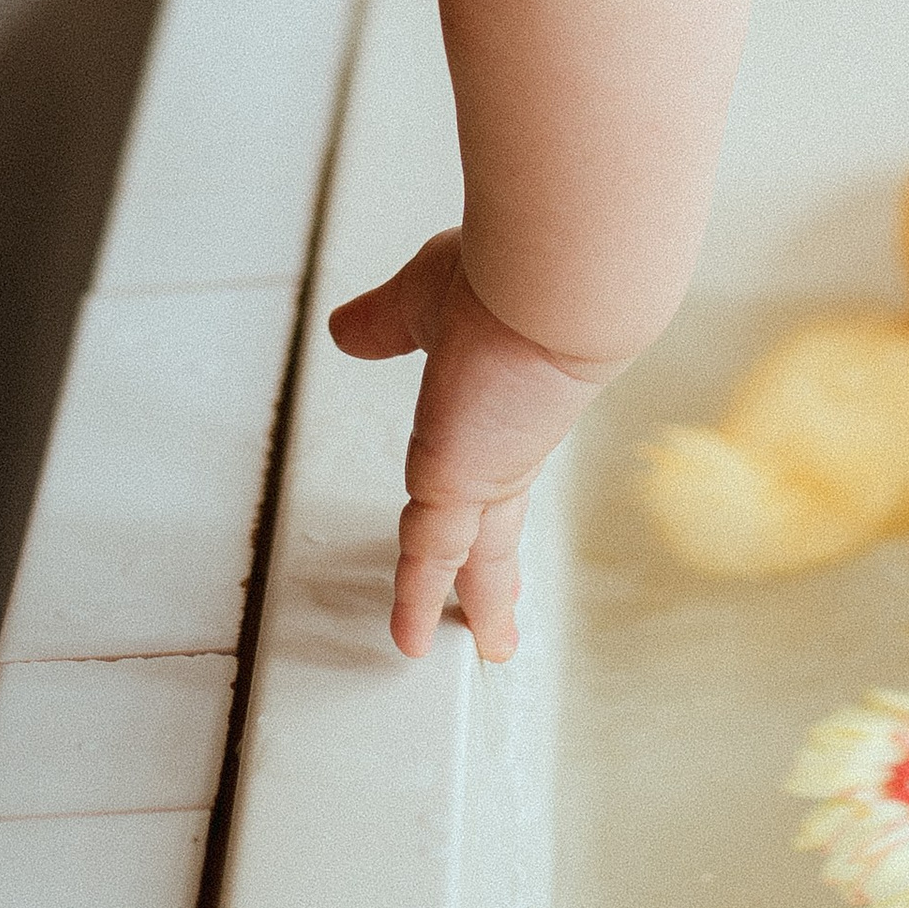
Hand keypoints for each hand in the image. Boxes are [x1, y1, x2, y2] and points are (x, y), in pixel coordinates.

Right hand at [327, 229, 617, 661]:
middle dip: (497, 566)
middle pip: (499, 519)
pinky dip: (415, 599)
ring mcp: (491, 468)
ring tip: (491, 642)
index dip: (485, 491)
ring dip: (482, 597)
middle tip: (502, 605)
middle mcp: (508, 440)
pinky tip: (411, 642)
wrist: (560, 277)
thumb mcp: (426, 297)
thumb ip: (389, 323)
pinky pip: (428, 557)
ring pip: (480, 549)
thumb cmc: (507, 264)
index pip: (493, 460)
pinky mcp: (464, 485)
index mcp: (506, 398)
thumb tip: (348, 329)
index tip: (483, 513)